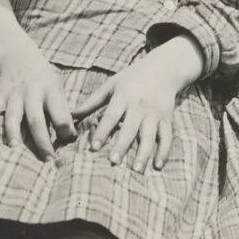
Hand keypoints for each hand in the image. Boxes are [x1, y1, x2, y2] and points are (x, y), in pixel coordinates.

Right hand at [0, 46, 74, 160]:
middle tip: (48, 160)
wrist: (18, 54)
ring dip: (13, 134)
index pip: (60, 114)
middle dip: (42, 142)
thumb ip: (63, 110)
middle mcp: (31, 92)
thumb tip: (71, 138)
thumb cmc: (43, 76)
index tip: (67, 143)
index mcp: (50, 90)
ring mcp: (13, 95)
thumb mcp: (57, 87)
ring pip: (12, 117)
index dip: (65, 131)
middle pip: (36, 120)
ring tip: (15, 150)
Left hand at [73, 56, 178, 172]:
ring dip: (143, 153)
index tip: (93, 148)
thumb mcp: (111, 85)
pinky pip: (166, 137)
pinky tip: (157, 165)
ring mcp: (154, 112)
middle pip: (129, 128)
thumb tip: (71, 116)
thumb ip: (92, 102)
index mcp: (123, 95)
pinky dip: (163, 151)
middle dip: (122, 145)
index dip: (102, 131)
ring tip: (136, 170)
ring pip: (149, 135)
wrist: (163, 68)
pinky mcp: (167, 118)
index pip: (111, 115)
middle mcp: (139, 105)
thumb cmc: (132, 78)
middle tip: (113, 161)